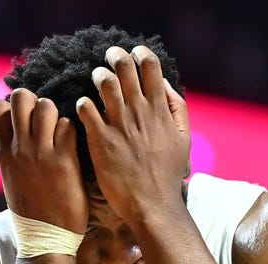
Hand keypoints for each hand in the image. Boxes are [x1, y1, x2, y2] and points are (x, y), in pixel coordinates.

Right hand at [0, 88, 87, 233]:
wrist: (45, 239)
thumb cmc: (31, 211)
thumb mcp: (12, 178)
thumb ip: (14, 153)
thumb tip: (18, 134)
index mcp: (3, 152)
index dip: (13, 105)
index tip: (24, 118)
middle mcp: (19, 148)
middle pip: (21, 97)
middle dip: (35, 100)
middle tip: (45, 119)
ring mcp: (41, 153)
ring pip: (47, 106)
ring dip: (56, 114)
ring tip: (60, 133)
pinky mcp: (64, 161)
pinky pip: (69, 126)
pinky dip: (72, 131)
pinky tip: (73, 148)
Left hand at [76, 46, 190, 222]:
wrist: (153, 206)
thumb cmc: (168, 175)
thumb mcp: (184, 139)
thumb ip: (177, 110)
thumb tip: (164, 85)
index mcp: (159, 110)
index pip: (150, 65)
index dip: (140, 53)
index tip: (133, 54)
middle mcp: (139, 112)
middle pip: (125, 66)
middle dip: (115, 56)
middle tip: (109, 58)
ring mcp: (119, 125)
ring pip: (104, 82)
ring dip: (98, 76)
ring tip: (96, 81)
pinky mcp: (100, 141)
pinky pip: (85, 108)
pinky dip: (83, 104)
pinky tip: (84, 109)